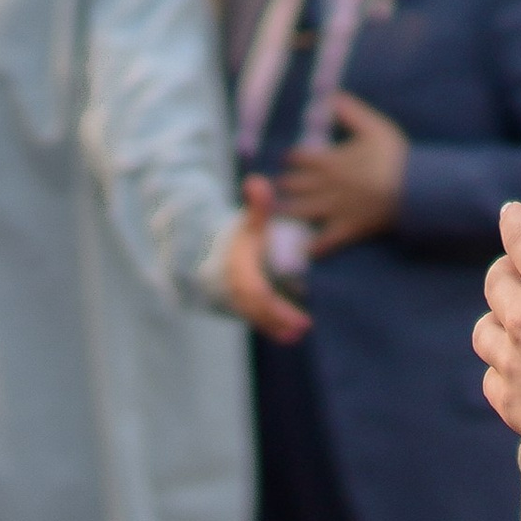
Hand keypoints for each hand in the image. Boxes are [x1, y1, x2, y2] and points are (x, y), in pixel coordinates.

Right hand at [221, 178, 310, 341]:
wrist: (216, 249)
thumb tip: (257, 182)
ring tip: (298, 336)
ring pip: (254, 316)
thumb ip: (258, 205)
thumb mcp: (251, 220)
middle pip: (256, 307)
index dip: (276, 306)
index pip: (256, 291)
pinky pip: (254, 320)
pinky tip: (288, 338)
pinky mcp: (241, 305)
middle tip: (304, 327)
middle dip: (279, 319)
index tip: (300, 317)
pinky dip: (270, 329)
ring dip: (275, 327)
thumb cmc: (243, 235)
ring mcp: (235, 297)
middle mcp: (234, 284)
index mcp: (238, 265)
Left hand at [276, 90, 407, 252]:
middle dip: (285, 184)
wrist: (415, 190)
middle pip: (294, 185)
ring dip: (287, 212)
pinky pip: (325, 241)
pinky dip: (314, 247)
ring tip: (278, 214)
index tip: (287, 160)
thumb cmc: (397, 157)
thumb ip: (352, 112)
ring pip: (301, 211)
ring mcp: (335, 209)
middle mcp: (326, 186)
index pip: (299, 158)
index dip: (291, 159)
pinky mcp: (348, 229)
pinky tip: (306, 250)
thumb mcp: (375, 127)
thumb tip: (332, 97)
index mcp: (330, 161)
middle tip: (282, 185)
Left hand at [475, 169, 520, 438]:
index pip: (520, 238)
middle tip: (517, 269)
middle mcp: (520, 320)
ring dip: (495, 320)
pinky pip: (491, 379)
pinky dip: (500, 370)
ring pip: (484, 331)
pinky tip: (517, 373)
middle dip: (504, 270)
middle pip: (495, 283)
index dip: (515, 221)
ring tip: (513, 322)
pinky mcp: (512, 403)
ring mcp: (512, 364)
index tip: (511, 213)